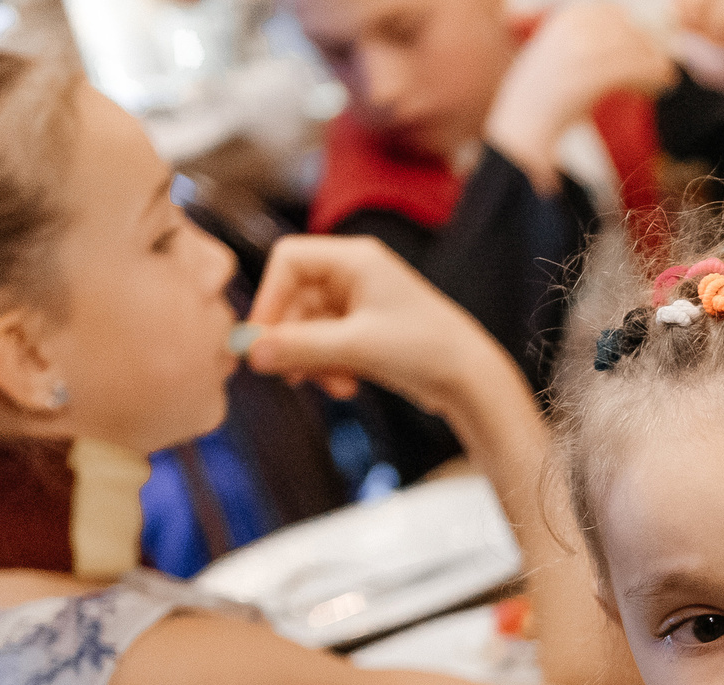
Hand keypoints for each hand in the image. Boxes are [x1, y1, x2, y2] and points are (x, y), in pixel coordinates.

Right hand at [242, 235, 518, 424]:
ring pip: (310, 326)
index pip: (289, 260)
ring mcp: (361, 303)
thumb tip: (250, 351)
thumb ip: (299, 347)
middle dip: (293, 340)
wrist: (472, 382)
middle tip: (288, 374)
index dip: (269, 297)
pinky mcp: (366, 331)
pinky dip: (329, 365)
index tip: (262, 336)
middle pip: (295, 298)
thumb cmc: (427, 350)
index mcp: (355, 259)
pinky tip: (346, 386)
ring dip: (312, 359)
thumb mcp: (355, 347)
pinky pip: (327, 343)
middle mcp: (356, 274)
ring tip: (333, 386)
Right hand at [485, 3, 679, 194]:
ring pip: (638, 50)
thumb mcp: (563, 51)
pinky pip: (637, 70)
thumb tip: (637, 38)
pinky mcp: (593, 73)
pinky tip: (656, 90)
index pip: (618, 13)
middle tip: (659, 71)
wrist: (524, 124)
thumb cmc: (547, 95)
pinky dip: (654, 79)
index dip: (638, 33)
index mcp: (569, 15)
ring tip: (660, 82)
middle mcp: (576, 26)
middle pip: (632, 31)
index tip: (648, 51)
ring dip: (656, 67)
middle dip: (650, 51)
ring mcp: (583, 48)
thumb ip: (592, 38)